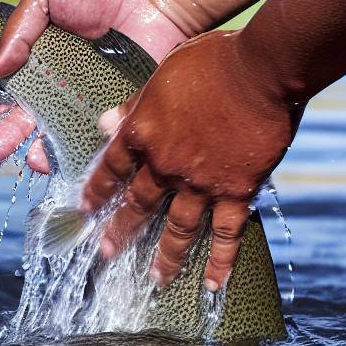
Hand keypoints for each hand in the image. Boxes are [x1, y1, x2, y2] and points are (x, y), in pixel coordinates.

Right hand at [0, 0, 189, 172]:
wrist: (154, 1)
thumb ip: (18, 27)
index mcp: (36, 56)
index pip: (2, 83)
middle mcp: (55, 83)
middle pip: (22, 116)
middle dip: (0, 136)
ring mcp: (82, 102)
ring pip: (49, 135)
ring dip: (29, 150)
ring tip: (19, 158)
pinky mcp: (109, 115)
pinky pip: (84, 140)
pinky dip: (66, 153)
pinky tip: (51, 158)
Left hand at [82, 29, 301, 289]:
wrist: (259, 68)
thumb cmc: (210, 60)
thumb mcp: (162, 75)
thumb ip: (135, 105)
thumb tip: (103, 123)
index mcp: (144, 130)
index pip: (112, 166)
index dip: (98, 188)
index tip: (86, 208)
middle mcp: (166, 161)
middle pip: (138, 202)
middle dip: (121, 230)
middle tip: (107, 254)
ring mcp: (201, 180)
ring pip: (178, 227)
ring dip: (166, 256)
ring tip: (156, 279)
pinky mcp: (237, 189)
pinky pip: (226, 233)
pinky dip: (221, 261)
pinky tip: (213, 285)